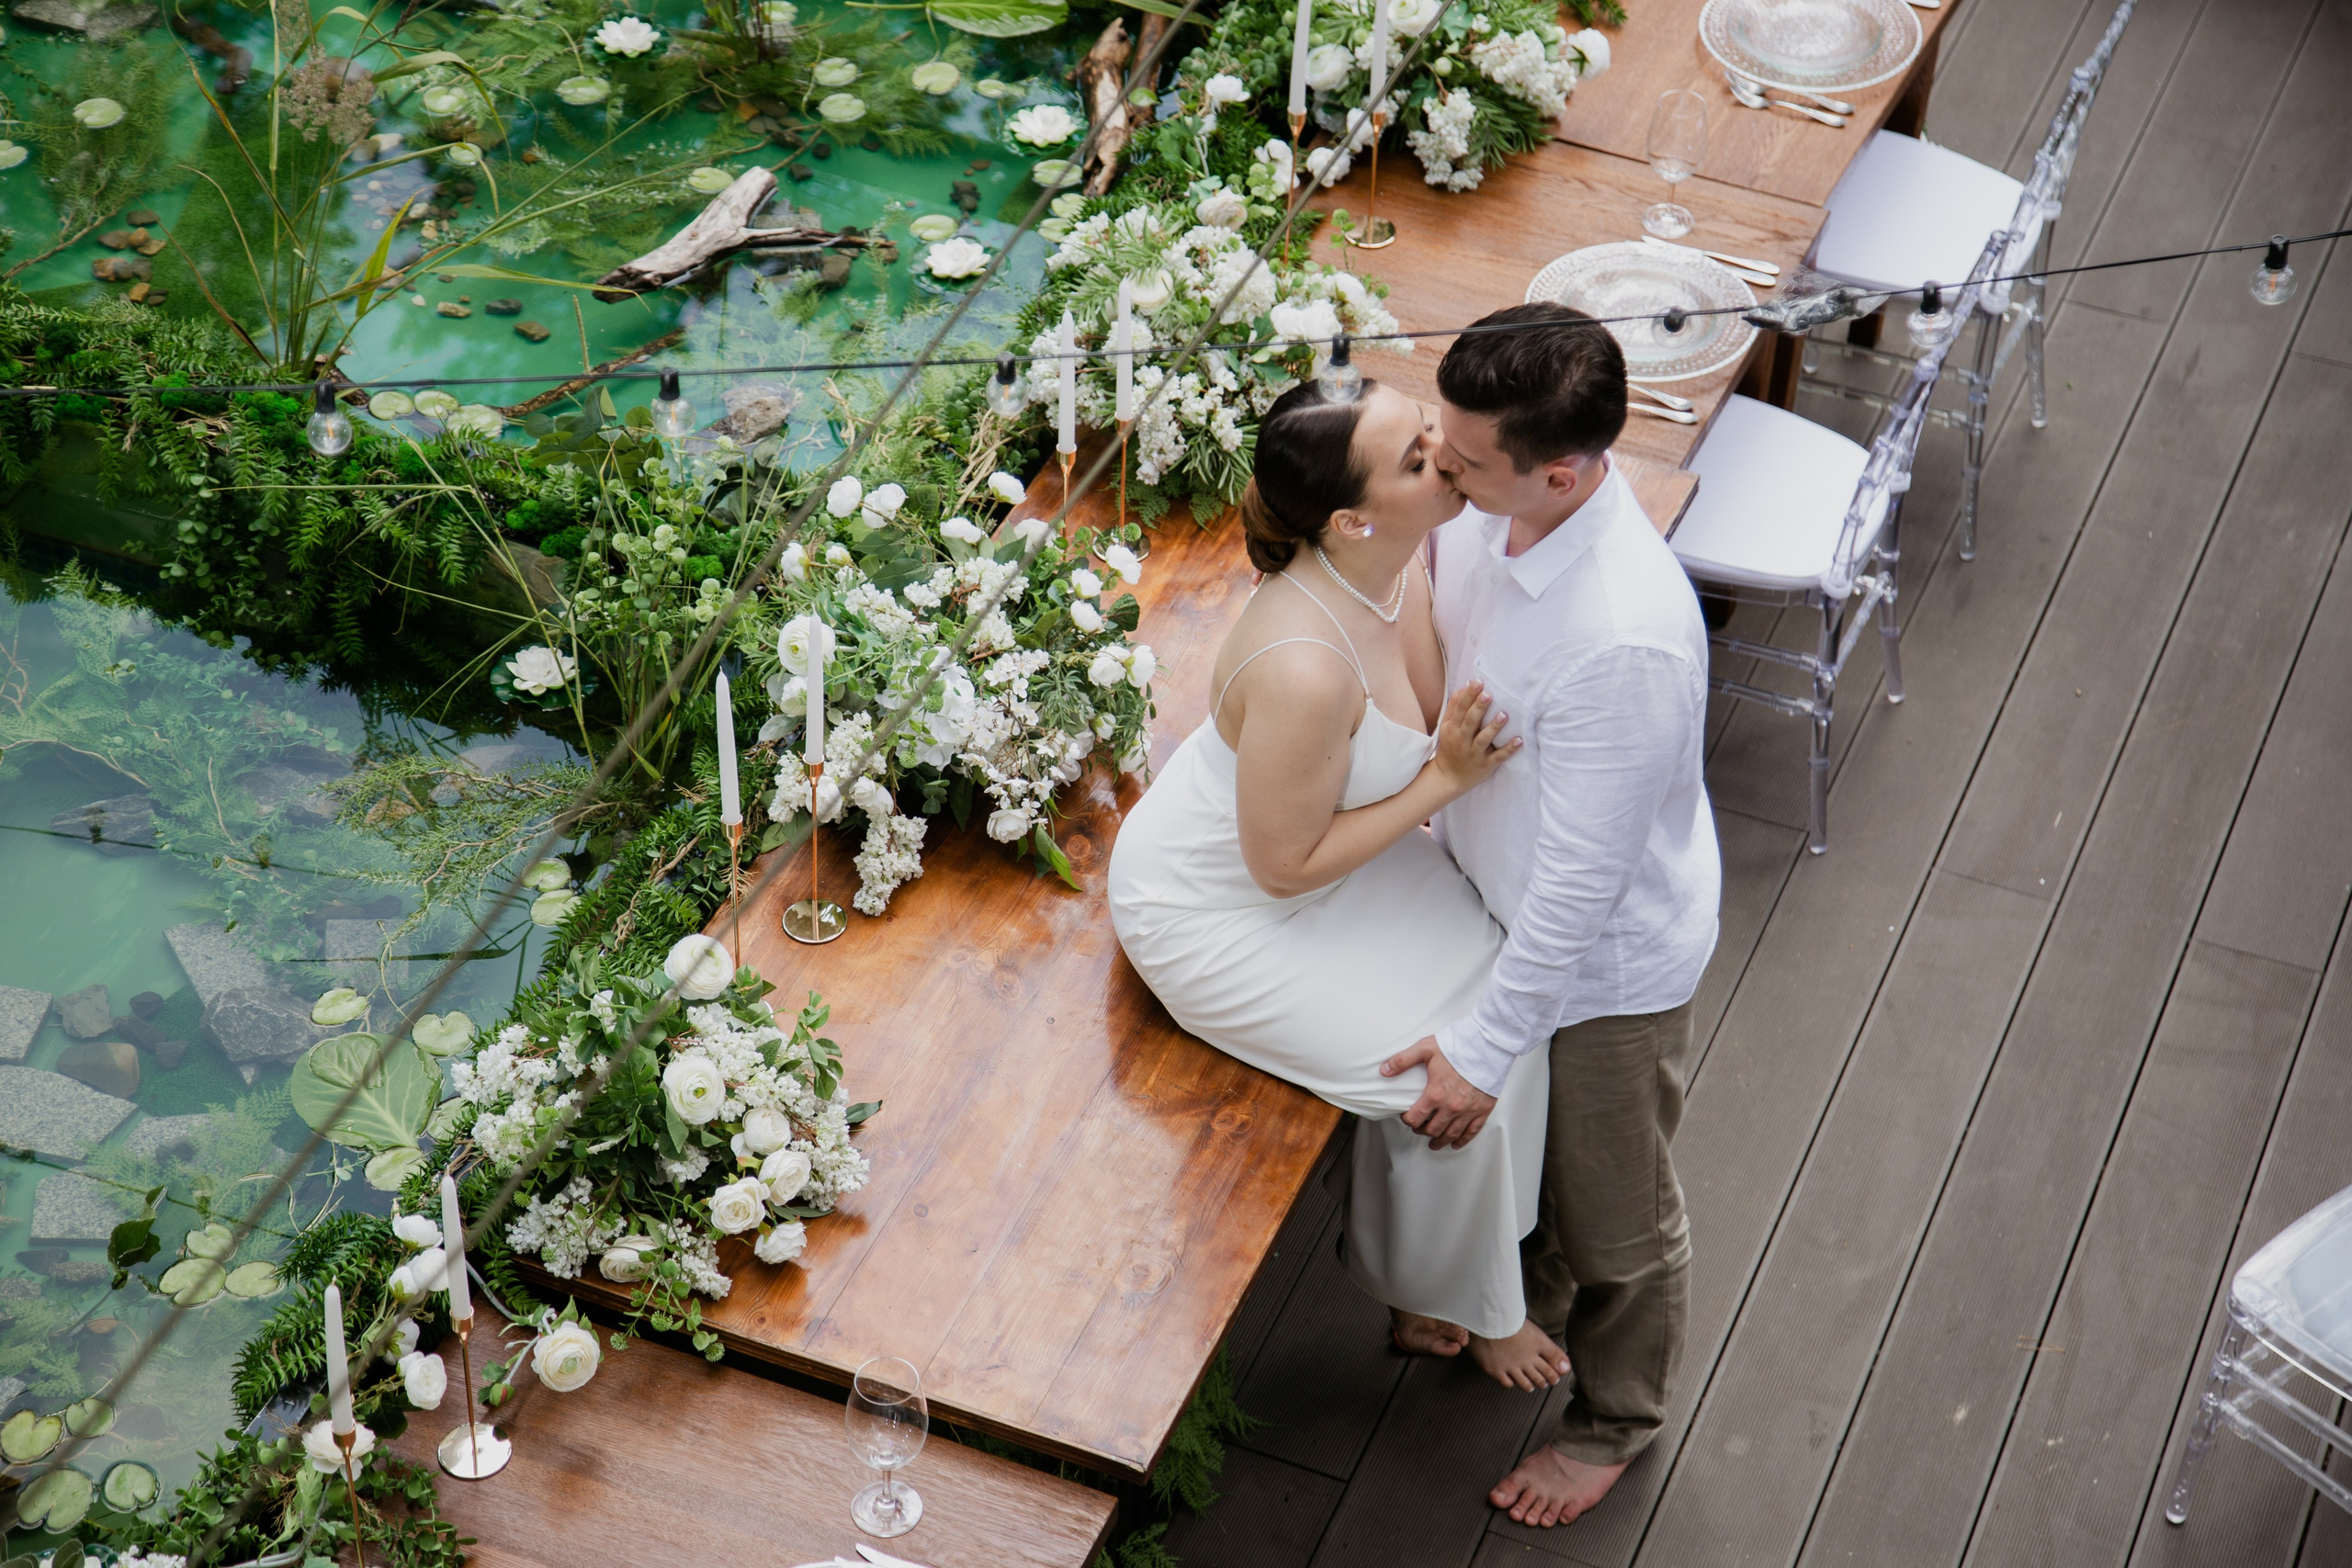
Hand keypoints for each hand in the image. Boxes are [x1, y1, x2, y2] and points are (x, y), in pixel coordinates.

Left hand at [1381, 1036, 1497, 1148]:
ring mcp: (1468, 1111)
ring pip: (1450, 1134)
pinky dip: (1462, 1141)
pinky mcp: (1483, 1110)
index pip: (1415, 1118)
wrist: (1488, 1046)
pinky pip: (1471, 1132)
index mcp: (1435, 1094)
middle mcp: (1451, 1107)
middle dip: (1422, 1131)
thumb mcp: (1425, 1049)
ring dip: (1439, 1140)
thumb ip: (1403, 1060)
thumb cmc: (1457, 1046)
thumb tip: (1384, 1070)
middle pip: (1432, 1129)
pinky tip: (1455, 1144)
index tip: (1406, 1118)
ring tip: (1434, 1143)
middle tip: (1419, 1128)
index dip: (1407, 1120)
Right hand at [1429, 682, 1517, 796]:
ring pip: (1483, 739)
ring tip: (1503, 715)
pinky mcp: (1486, 765)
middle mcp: (1462, 740)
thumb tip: (1464, 686)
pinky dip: (1508, 749)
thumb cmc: (1450, 748)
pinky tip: (1519, 740)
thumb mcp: (1447, 727)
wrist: (1448, 778)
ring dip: (1494, 727)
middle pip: (1470, 722)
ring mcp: (1474, 754)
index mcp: (1453, 729)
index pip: (1460, 709)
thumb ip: (1454, 707)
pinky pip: (1498, 757)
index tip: (1477, 682)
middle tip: (1488, 694)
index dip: (1468, 696)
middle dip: (1479, 708)